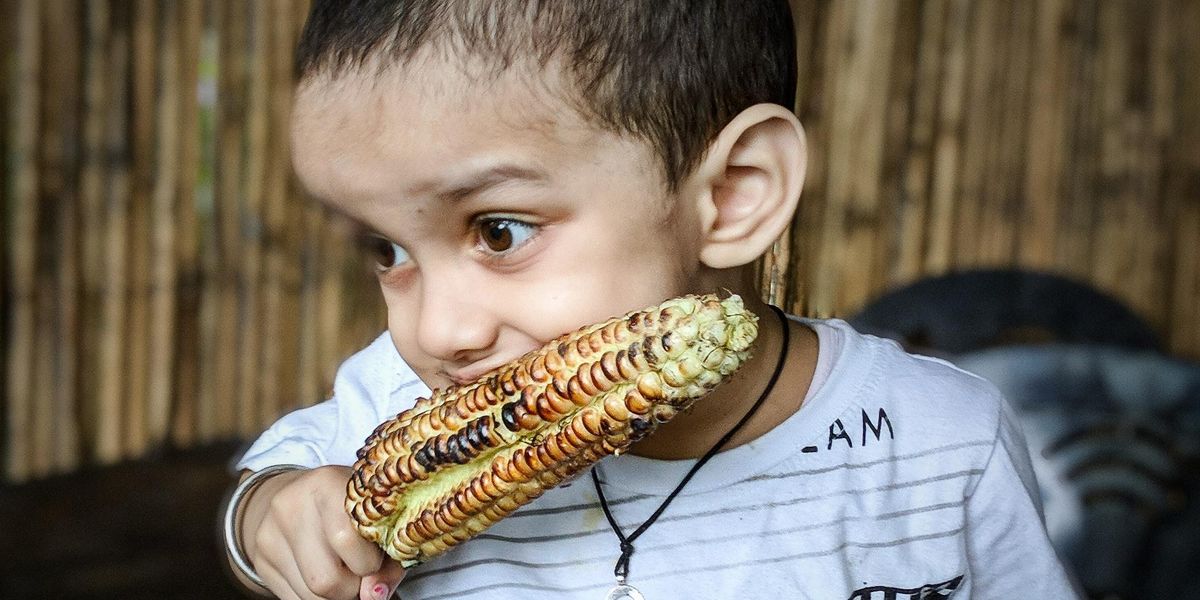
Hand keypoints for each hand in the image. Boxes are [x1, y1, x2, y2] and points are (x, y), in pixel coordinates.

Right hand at [238, 466, 406, 599]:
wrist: (298, 495)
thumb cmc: (351, 508)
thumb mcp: (376, 517)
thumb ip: (387, 558)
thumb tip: (375, 595)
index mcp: (326, 483)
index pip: (347, 540)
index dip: (370, 562)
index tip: (377, 558)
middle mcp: (291, 505)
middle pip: (327, 578)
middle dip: (353, 585)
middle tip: (362, 571)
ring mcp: (269, 534)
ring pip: (311, 594)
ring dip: (337, 593)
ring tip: (345, 571)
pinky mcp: (260, 559)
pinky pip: (295, 599)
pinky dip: (317, 596)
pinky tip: (325, 573)